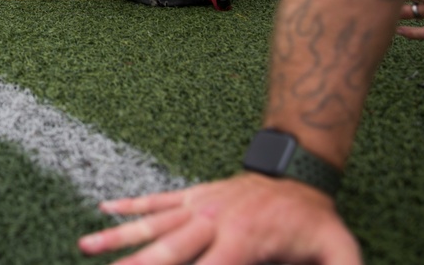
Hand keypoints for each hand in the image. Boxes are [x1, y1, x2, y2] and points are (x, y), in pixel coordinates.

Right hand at [77, 174, 359, 264]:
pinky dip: (128, 207)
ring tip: (85, 247)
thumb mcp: (338, 251)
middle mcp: (211, 224)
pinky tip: (102, 211)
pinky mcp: (192, 195)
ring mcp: (197, 207)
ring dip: (117, 237)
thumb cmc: (314, 221)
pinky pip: (155, 200)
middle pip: (166, 252)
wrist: (298, 172)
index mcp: (241, 243)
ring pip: (150, 225)